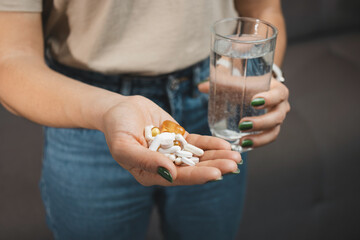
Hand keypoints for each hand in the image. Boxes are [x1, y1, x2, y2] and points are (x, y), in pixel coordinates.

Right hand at [101, 95, 240, 185]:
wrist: (120, 109)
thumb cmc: (117, 129)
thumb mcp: (124, 146)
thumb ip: (145, 161)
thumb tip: (170, 173)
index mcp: (151, 174)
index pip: (177, 178)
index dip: (197, 177)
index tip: (216, 174)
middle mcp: (165, 166)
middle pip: (193, 169)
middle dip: (214, 167)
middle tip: (234, 164)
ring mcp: (174, 152)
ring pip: (198, 157)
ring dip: (217, 157)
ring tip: (236, 156)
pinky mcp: (180, 138)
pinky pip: (197, 143)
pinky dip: (211, 144)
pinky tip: (225, 145)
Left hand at [198, 77, 289, 147]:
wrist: (256, 88)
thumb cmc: (247, 81)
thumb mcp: (238, 79)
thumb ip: (222, 82)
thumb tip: (201, 87)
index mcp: (277, 90)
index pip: (279, 94)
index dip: (269, 98)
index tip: (254, 101)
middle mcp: (281, 106)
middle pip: (277, 117)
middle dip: (261, 122)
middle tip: (242, 125)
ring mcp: (276, 120)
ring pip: (273, 132)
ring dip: (259, 138)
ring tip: (242, 141)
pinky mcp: (269, 130)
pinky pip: (267, 139)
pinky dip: (257, 143)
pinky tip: (243, 146)